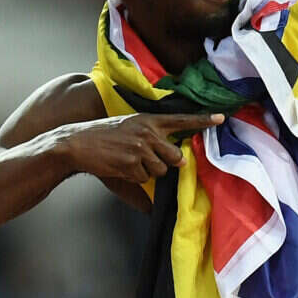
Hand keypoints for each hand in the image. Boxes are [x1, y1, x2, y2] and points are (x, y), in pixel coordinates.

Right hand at [56, 112, 224, 182]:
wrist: (76, 142)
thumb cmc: (104, 137)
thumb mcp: (130, 128)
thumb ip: (154, 139)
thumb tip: (179, 162)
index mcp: (148, 120)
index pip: (181, 120)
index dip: (202, 121)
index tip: (221, 118)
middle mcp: (148, 132)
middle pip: (175, 157)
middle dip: (166, 163)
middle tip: (145, 158)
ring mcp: (140, 148)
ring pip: (161, 171)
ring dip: (147, 171)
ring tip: (127, 160)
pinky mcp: (132, 163)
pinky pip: (144, 178)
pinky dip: (134, 177)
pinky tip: (120, 166)